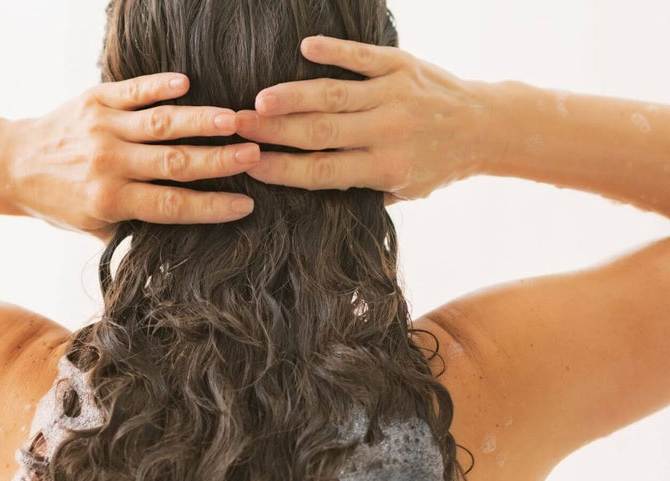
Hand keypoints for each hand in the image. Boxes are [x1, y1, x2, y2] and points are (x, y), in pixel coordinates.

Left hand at [2, 73, 259, 241]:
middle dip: (218, 160)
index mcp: (110, 201)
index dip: (211, 206)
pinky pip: (133, 91)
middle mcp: (107, 164)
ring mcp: (102, 129)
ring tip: (235, 119)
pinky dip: (159, 85)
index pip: (171, 205)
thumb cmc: (60, 202)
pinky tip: (187, 83)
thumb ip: (133, 232)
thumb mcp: (92, 228)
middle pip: (173, 163)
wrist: (13, 164)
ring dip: (200, 120)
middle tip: (255, 153)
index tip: (246, 204)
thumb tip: (180, 247)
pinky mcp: (95, 100)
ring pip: (160, 124)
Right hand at [236, 35, 489, 204]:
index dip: (282, 170)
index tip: (250, 165)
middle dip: (273, 131)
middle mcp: (388, 133)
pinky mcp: (401, 66)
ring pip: (332, 94)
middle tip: (238, 127)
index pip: (322, 172)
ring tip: (258, 99)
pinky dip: (334, 50)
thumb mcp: (401, 191)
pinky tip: (305, 46)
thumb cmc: (435, 164)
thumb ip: (357, 188)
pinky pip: (362, 56)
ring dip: (291, 95)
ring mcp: (394, 96)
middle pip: (318, 132)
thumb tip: (302, 184)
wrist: (486, 128)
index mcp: (386, 169)